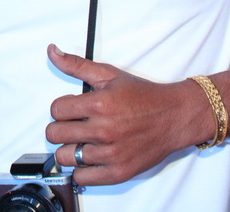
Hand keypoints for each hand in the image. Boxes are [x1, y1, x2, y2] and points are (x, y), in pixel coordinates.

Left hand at [44, 45, 204, 185]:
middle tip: (73, 125)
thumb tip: (53, 52)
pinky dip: (81, 170)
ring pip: (65, 157)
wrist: (176, 116)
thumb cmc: (144, 96)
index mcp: (99, 104)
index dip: (61, 108)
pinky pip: (82, 177)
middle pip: (54, 134)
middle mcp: (104, 130)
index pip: (55, 110)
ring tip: (81, 141)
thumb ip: (76, 65)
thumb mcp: (109, 74)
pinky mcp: (119, 172)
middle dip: (60, 127)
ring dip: (69, 149)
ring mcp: (111, 153)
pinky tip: (89, 158)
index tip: (71, 109)